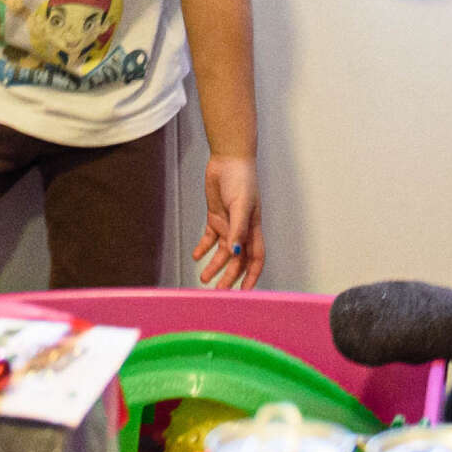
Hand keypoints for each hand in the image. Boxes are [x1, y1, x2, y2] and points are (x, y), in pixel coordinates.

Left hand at [194, 155, 264, 288]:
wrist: (228, 159)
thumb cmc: (241, 179)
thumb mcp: (240, 206)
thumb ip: (238, 229)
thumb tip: (236, 252)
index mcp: (253, 228)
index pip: (255, 258)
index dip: (251, 276)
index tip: (244, 292)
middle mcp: (241, 229)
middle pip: (237, 260)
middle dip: (229, 276)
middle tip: (218, 291)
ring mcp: (228, 224)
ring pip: (222, 251)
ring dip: (214, 265)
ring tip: (204, 278)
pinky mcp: (215, 216)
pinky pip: (209, 237)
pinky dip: (203, 248)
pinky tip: (196, 256)